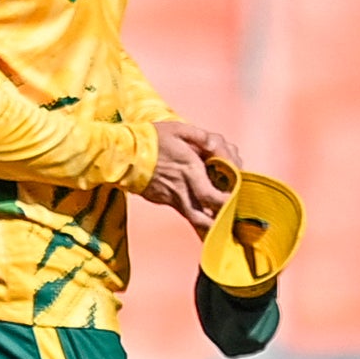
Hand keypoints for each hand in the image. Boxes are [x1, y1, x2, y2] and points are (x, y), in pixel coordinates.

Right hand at [140, 120, 238, 234]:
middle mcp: (182, 189)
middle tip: (232, 226)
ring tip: (220, 229)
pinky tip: (203, 216)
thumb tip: (216, 144)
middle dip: (219, 226)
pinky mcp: (163, 200)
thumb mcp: (178, 129)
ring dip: (208, 225)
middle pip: (204, 219)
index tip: (237, 204)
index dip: (227, 204)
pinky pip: (184, 211)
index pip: (213, 197)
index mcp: (189, 170)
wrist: (122, 154)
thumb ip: (201, 137)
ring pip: (194, 219)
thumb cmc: (151, 139)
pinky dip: (195, 215)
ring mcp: (171, 198)